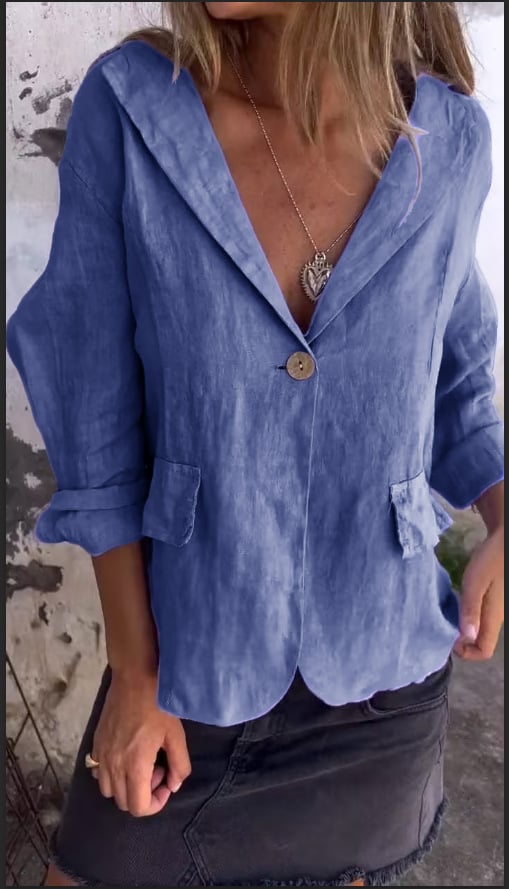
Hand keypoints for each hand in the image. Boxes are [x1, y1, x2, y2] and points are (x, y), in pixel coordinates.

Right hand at [90, 671, 190, 816]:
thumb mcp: (176, 736)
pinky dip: (111, 774)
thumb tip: (173, 785)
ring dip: (125, 786)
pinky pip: (98, 773)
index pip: (138, 808)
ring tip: (140, 764)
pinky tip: (125, 756)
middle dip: (143, 794)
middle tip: (157, 770)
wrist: (134, 679)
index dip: (155, 804)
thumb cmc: (158, 706)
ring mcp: (101, 755)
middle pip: (123, 803)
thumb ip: (179, 766)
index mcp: (135, 766)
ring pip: (108, 790)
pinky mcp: (95, 744)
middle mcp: (113, 766)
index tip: (165, 784)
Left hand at [454, 526, 503, 660]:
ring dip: (462, 629)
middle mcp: (495, 618)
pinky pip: (477, 618)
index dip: (466, 652)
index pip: (484, 651)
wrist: (502, 542)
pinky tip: (453, 604)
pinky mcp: (488, 600)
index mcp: (493, 618)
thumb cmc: (490, 561)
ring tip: (445, 616)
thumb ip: (470, 610)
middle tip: (442, 626)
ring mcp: (493, 609)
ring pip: (477, 630)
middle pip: (480, 643)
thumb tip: (465, 638)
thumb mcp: (475, 584)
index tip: (449, 638)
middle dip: (461, 641)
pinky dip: (464, 617)